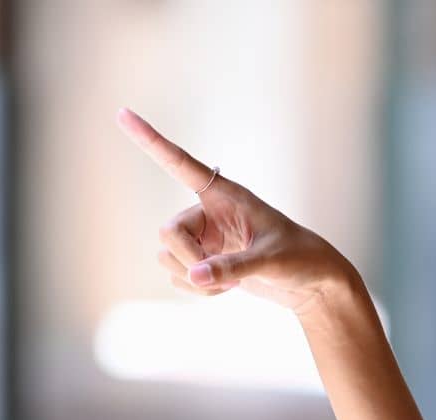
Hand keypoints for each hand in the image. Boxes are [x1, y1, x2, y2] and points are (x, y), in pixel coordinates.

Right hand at [116, 106, 356, 319]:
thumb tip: (196, 276)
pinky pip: (178, 275)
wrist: (313, 284)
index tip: (122, 113)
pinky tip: (225, 289)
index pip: (181, 164)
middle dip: (186, 258)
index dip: (150, 140)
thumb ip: (234, 269)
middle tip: (215, 276)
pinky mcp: (204, 262)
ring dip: (193, 277)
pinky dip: (197, 288)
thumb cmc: (302, 259)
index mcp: (226, 195)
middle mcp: (209, 212)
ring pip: (167, 255)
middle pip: (167, 231)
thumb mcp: (272, 261)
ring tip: (229, 283)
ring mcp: (204, 238)